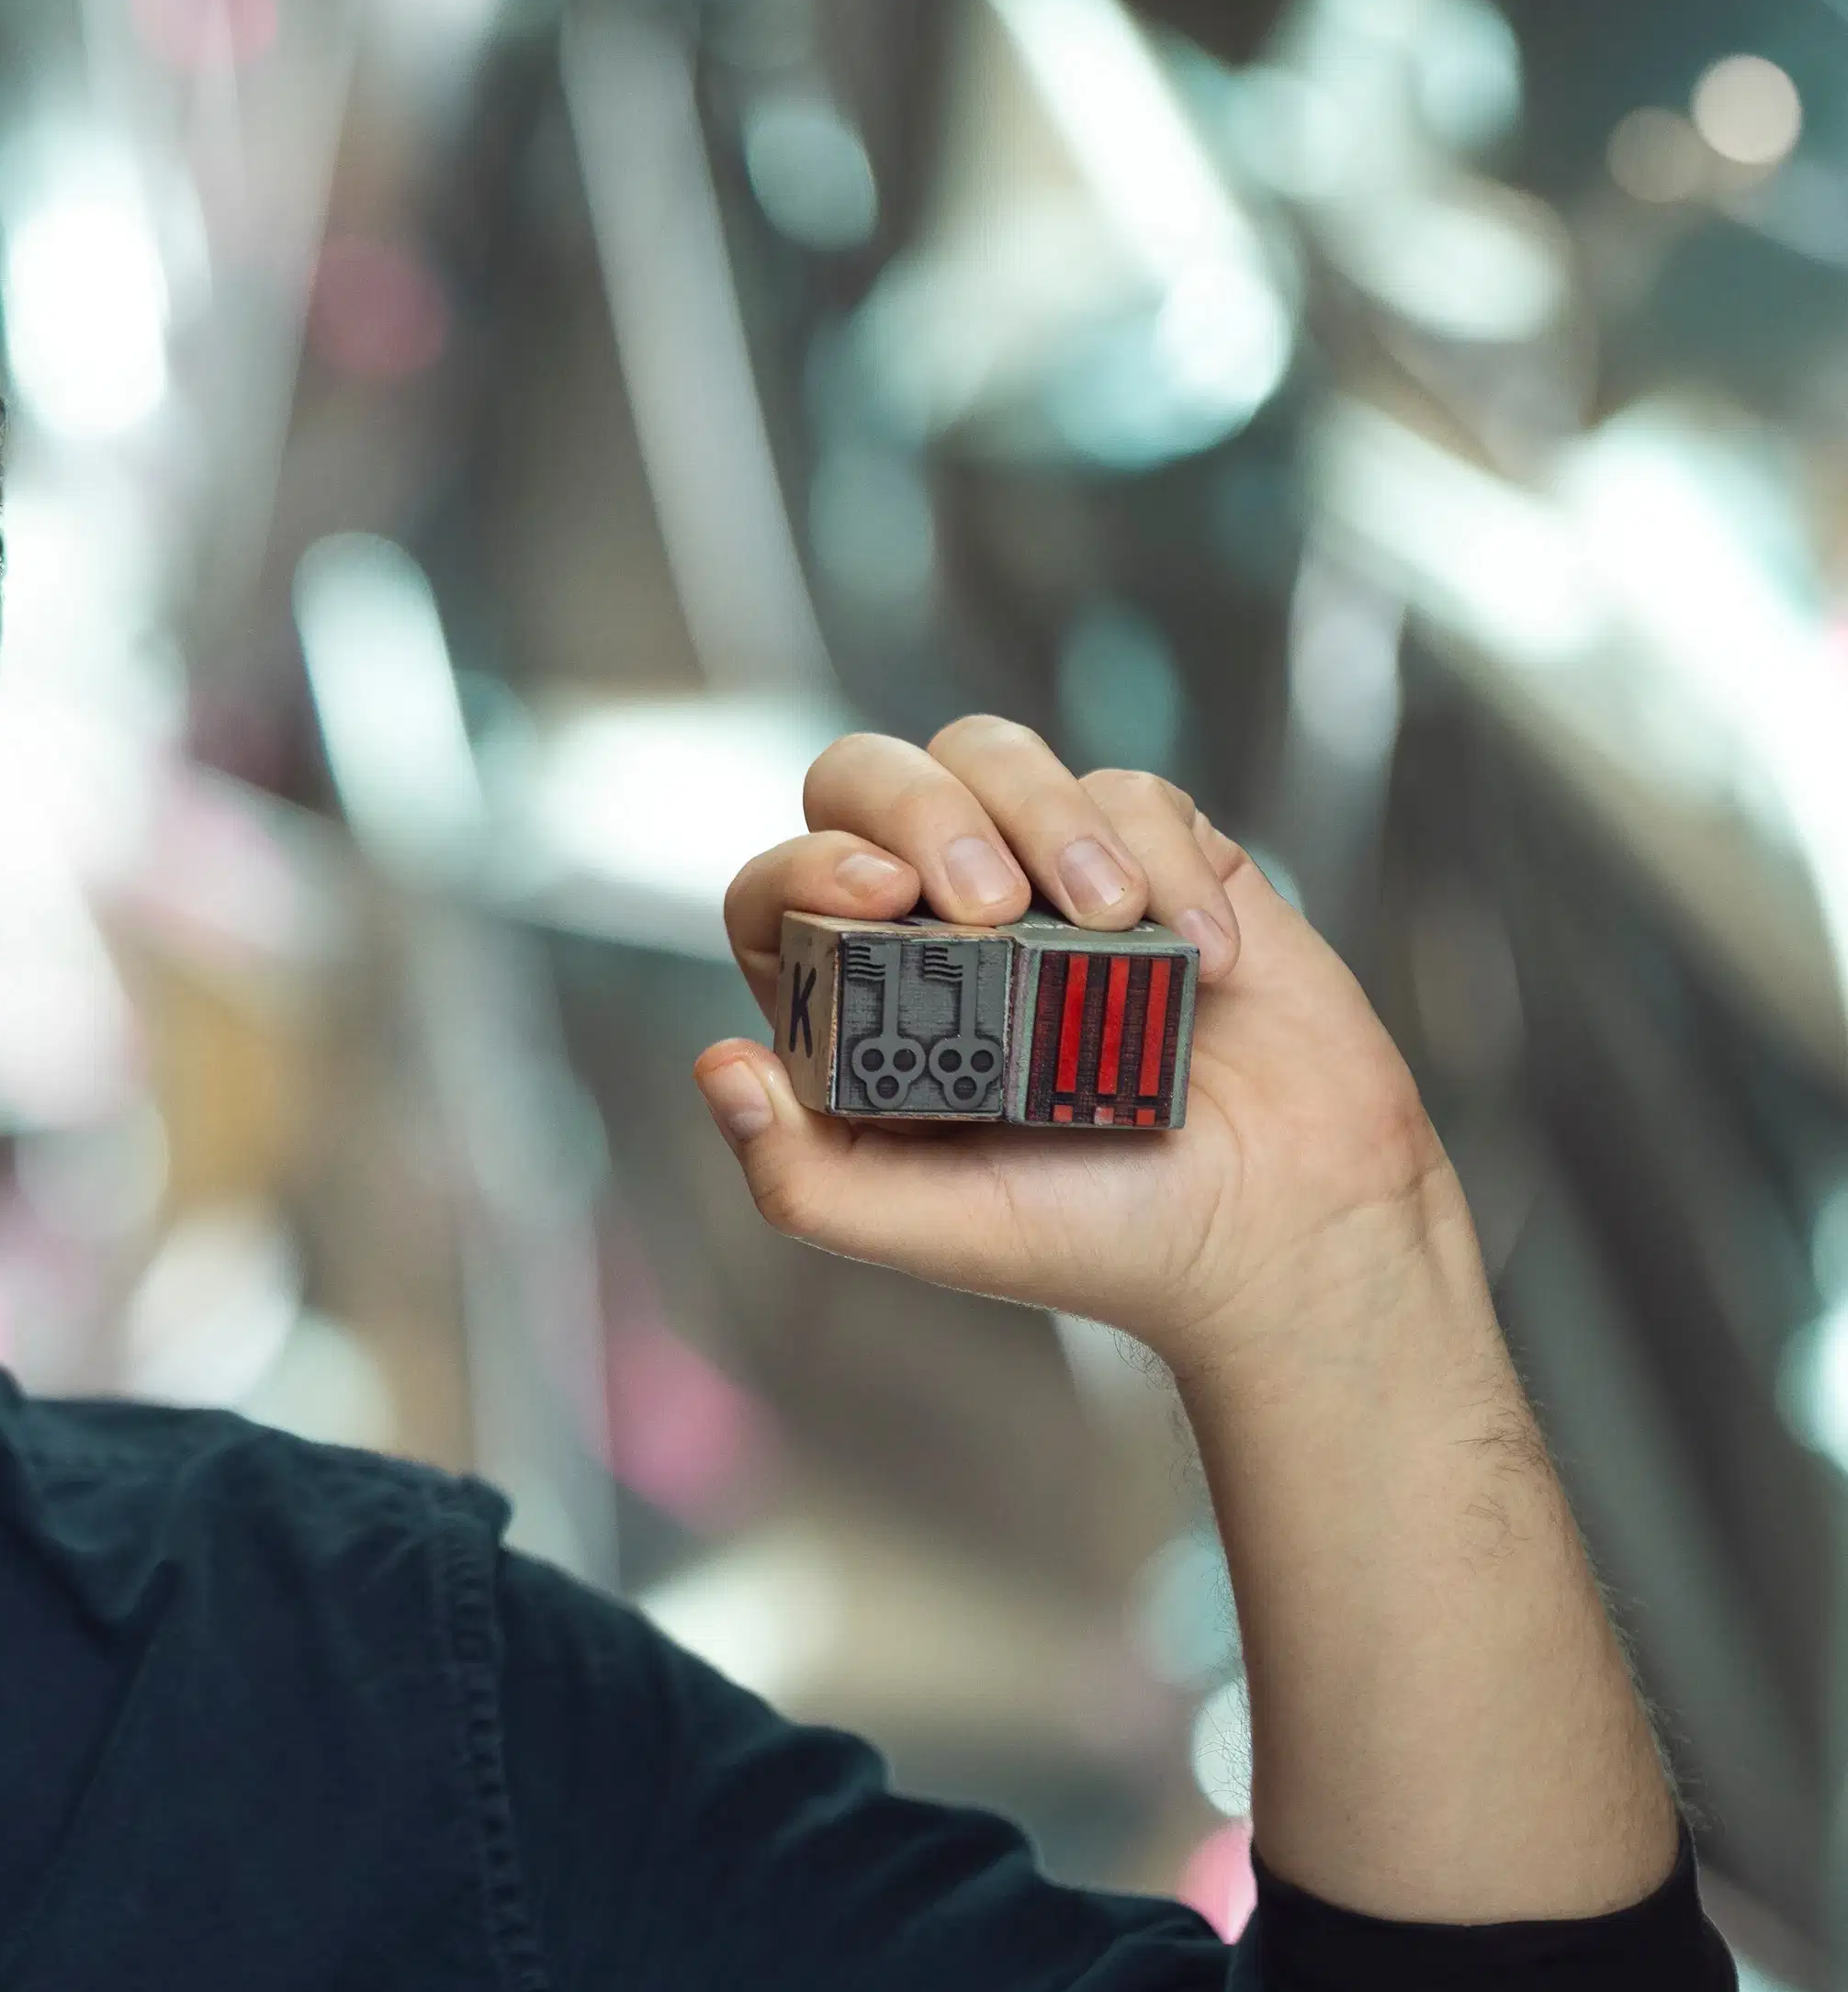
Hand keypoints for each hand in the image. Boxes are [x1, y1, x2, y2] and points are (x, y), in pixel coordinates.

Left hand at [692, 716, 1466, 1377]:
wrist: (1276, 1234)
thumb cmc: (1092, 1238)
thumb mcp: (922, 1226)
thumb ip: (798, 1171)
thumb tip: (714, 1065)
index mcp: (858, 999)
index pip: (782, 885)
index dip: (808, 865)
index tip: (879, 896)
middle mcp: (937, 925)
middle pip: (868, 776)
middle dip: (920, 807)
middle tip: (989, 903)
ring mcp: (1047, 880)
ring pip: (992, 753)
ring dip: (1048, 819)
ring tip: (1113, 924)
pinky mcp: (1161, 861)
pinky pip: (1131, 790)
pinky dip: (1164, 857)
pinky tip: (1206, 959)